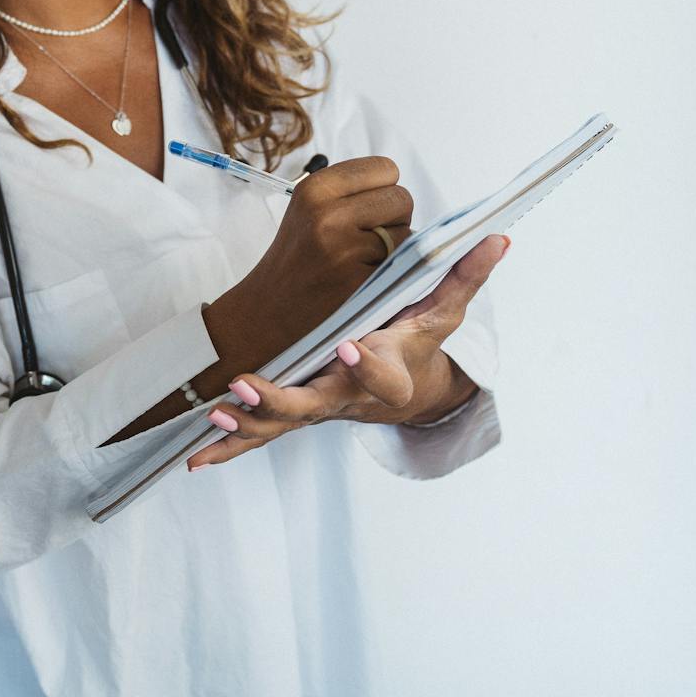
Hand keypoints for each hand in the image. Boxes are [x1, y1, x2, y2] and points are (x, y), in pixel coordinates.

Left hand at [185, 233, 508, 470]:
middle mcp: (349, 398)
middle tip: (248, 385)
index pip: (381, 374)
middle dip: (282, 400)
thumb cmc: (419, 345)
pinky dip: (231, 447)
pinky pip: (263, 436)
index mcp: (388, 374)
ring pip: (282, 424)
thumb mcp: (444, 312)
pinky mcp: (296, 417)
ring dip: (249, 423)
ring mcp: (319, 410)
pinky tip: (197, 459)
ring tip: (218, 412)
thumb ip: (465, 275)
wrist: (407, 393)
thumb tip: (498, 237)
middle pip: (316, 406)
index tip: (352, 348)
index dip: (370, 366)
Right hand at [245, 156, 414, 324]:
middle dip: (393, 219)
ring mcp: (344, 250)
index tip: (365, 211)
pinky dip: (391, 273)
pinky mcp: (358, 282)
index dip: (383, 190)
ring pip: (407, 233)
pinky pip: (402, 266)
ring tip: (360, 261)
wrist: (268, 311)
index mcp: (315, 188)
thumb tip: (398, 186)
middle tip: (364, 240)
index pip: (385, 168)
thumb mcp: (309, 208)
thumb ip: (350, 190)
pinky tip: (362, 280)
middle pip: (402, 199)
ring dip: (394, 249)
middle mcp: (328, 214)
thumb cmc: (298, 257)